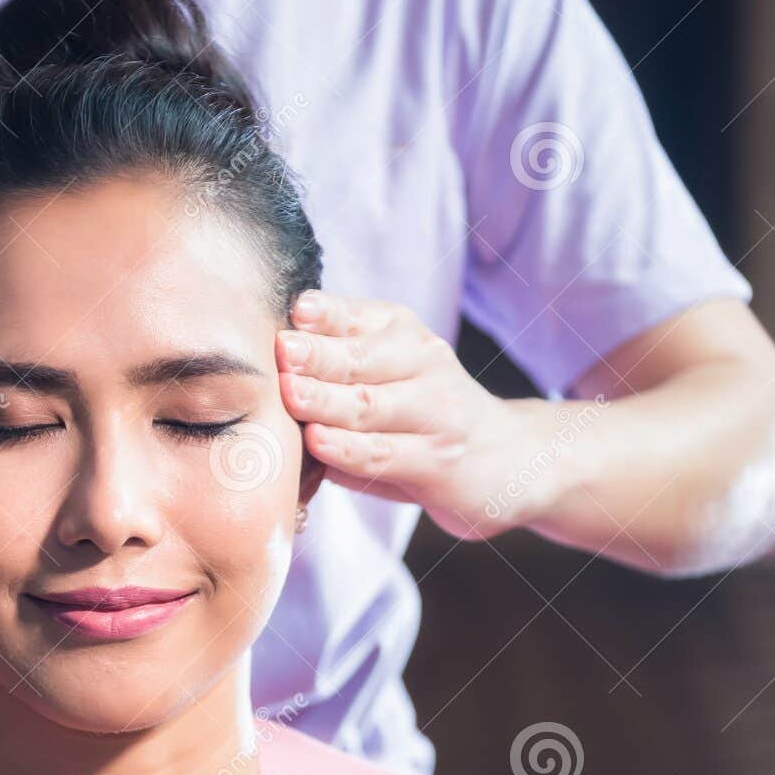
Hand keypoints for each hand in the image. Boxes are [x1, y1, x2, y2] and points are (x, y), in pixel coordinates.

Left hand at [277, 291, 544, 539]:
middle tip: (280, 351)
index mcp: (405, 336)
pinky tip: (318, 442)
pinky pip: (383, 454)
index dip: (329, 315)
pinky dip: (347, 449)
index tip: (296, 310)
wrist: (510, 459)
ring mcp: (435, 416)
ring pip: (370, 406)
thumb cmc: (424, 418)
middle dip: (318, 355)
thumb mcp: (391, 376)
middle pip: (362, 360)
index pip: (361, 319)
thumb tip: (263, 365)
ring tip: (289, 393)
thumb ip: (340, 366)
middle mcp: (425, 367)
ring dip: (326, 401)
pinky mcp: (437, 464)